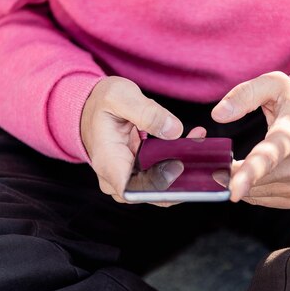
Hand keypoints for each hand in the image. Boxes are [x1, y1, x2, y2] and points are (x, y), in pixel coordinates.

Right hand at [80, 76, 204, 203]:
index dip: (158, 186)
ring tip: (197, 139)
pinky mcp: (140, 174)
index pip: (133, 191)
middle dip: (180, 175)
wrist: (91, 107)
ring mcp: (128, 178)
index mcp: (108, 162)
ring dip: (183, 168)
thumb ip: (147, 112)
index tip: (178, 165)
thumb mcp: (120, 96)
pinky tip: (192, 140)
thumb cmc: (101, 102)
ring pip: (161, 187)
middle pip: (152, 193)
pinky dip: (178, 162)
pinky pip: (162, 177)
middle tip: (197, 148)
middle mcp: (116, 178)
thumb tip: (174, 131)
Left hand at [211, 72, 289, 208]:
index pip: (268, 158)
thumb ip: (244, 95)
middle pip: (256, 180)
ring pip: (256, 193)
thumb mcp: (273, 84)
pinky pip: (264, 200)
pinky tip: (255, 174)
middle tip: (221, 161)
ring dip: (241, 182)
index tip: (233, 191)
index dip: (249, 174)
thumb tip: (218, 114)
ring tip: (240, 164)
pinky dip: (253, 190)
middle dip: (232, 174)